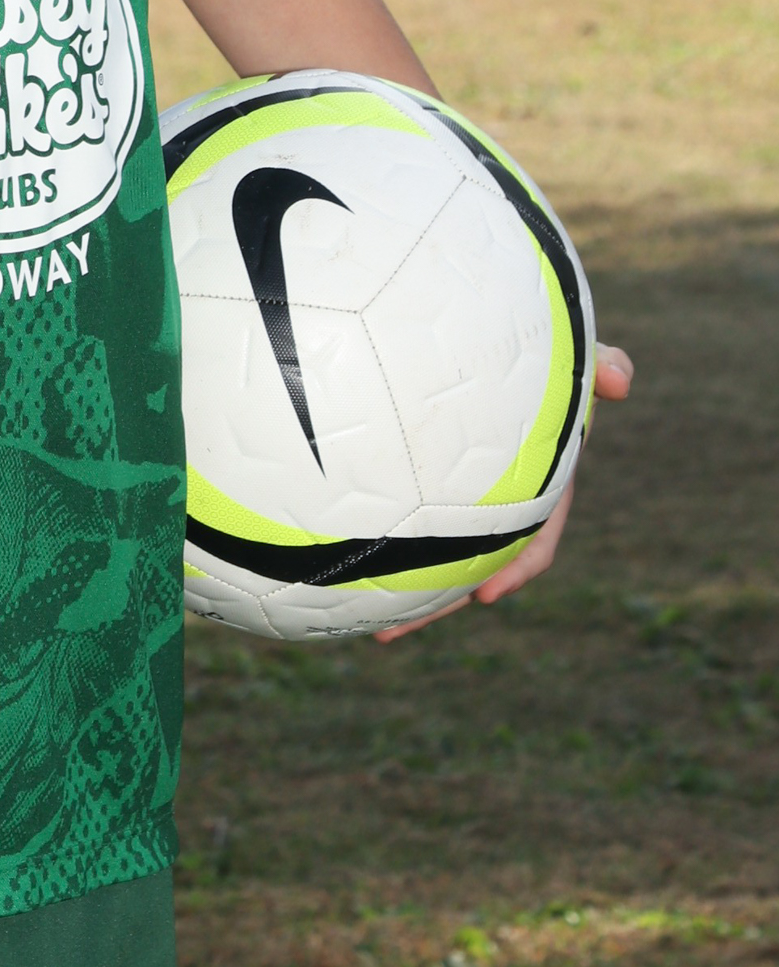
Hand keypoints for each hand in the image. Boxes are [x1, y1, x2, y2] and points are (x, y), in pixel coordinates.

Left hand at [373, 342, 633, 643]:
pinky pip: (407, 519)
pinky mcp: (423, 482)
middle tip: (390, 632)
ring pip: (437, 554)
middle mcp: (499, 497)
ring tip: (366, 625)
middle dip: (441, 600)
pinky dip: (387, 544)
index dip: (518, 568)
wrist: (489, 334)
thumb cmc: (537, 351)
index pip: (535, 537)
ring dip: (406, 590)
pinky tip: (347, 565)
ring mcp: (460, 493)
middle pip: (474, 563)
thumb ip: (595, 364)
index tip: (490, 594)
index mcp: (538, 481)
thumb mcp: (567, 358)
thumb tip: (619, 379)